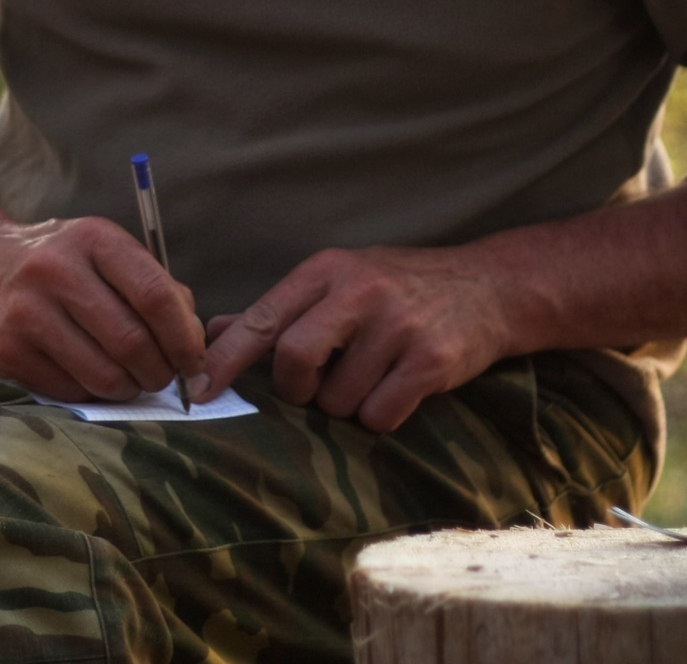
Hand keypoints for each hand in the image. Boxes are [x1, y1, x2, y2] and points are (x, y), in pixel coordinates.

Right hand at [0, 169, 205, 401]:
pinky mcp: (6, 350)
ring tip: (131, 381)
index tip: (195, 361)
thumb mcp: (100, 250)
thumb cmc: (54, 261)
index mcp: (92, 238)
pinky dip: (93, 395)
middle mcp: (57, 271)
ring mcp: (27, 312)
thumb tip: (192, 339)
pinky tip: (92, 380)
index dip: (185, 339)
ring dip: (129, 389)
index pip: (156, 296)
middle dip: (161, 372)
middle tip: (165, 378)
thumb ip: (151, 285)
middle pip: (133, 342)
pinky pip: (70, 391)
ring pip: (104, 375)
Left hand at [194, 246, 505, 432]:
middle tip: (320, 384)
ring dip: (347, 404)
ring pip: (337, 399)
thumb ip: (280, 310)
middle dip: (298, 389)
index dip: (224, 359)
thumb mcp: (339, 281)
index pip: (262, 318)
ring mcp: (397, 325)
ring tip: (374, 375)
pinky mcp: (431, 361)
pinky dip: (381, 415)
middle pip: (294, 360)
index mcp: (327, 270)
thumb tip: (212, 330)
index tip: (196, 390)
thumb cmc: (400, 288)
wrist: (490, 287)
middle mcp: (359, 291)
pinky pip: (379, 416)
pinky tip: (399, 389)